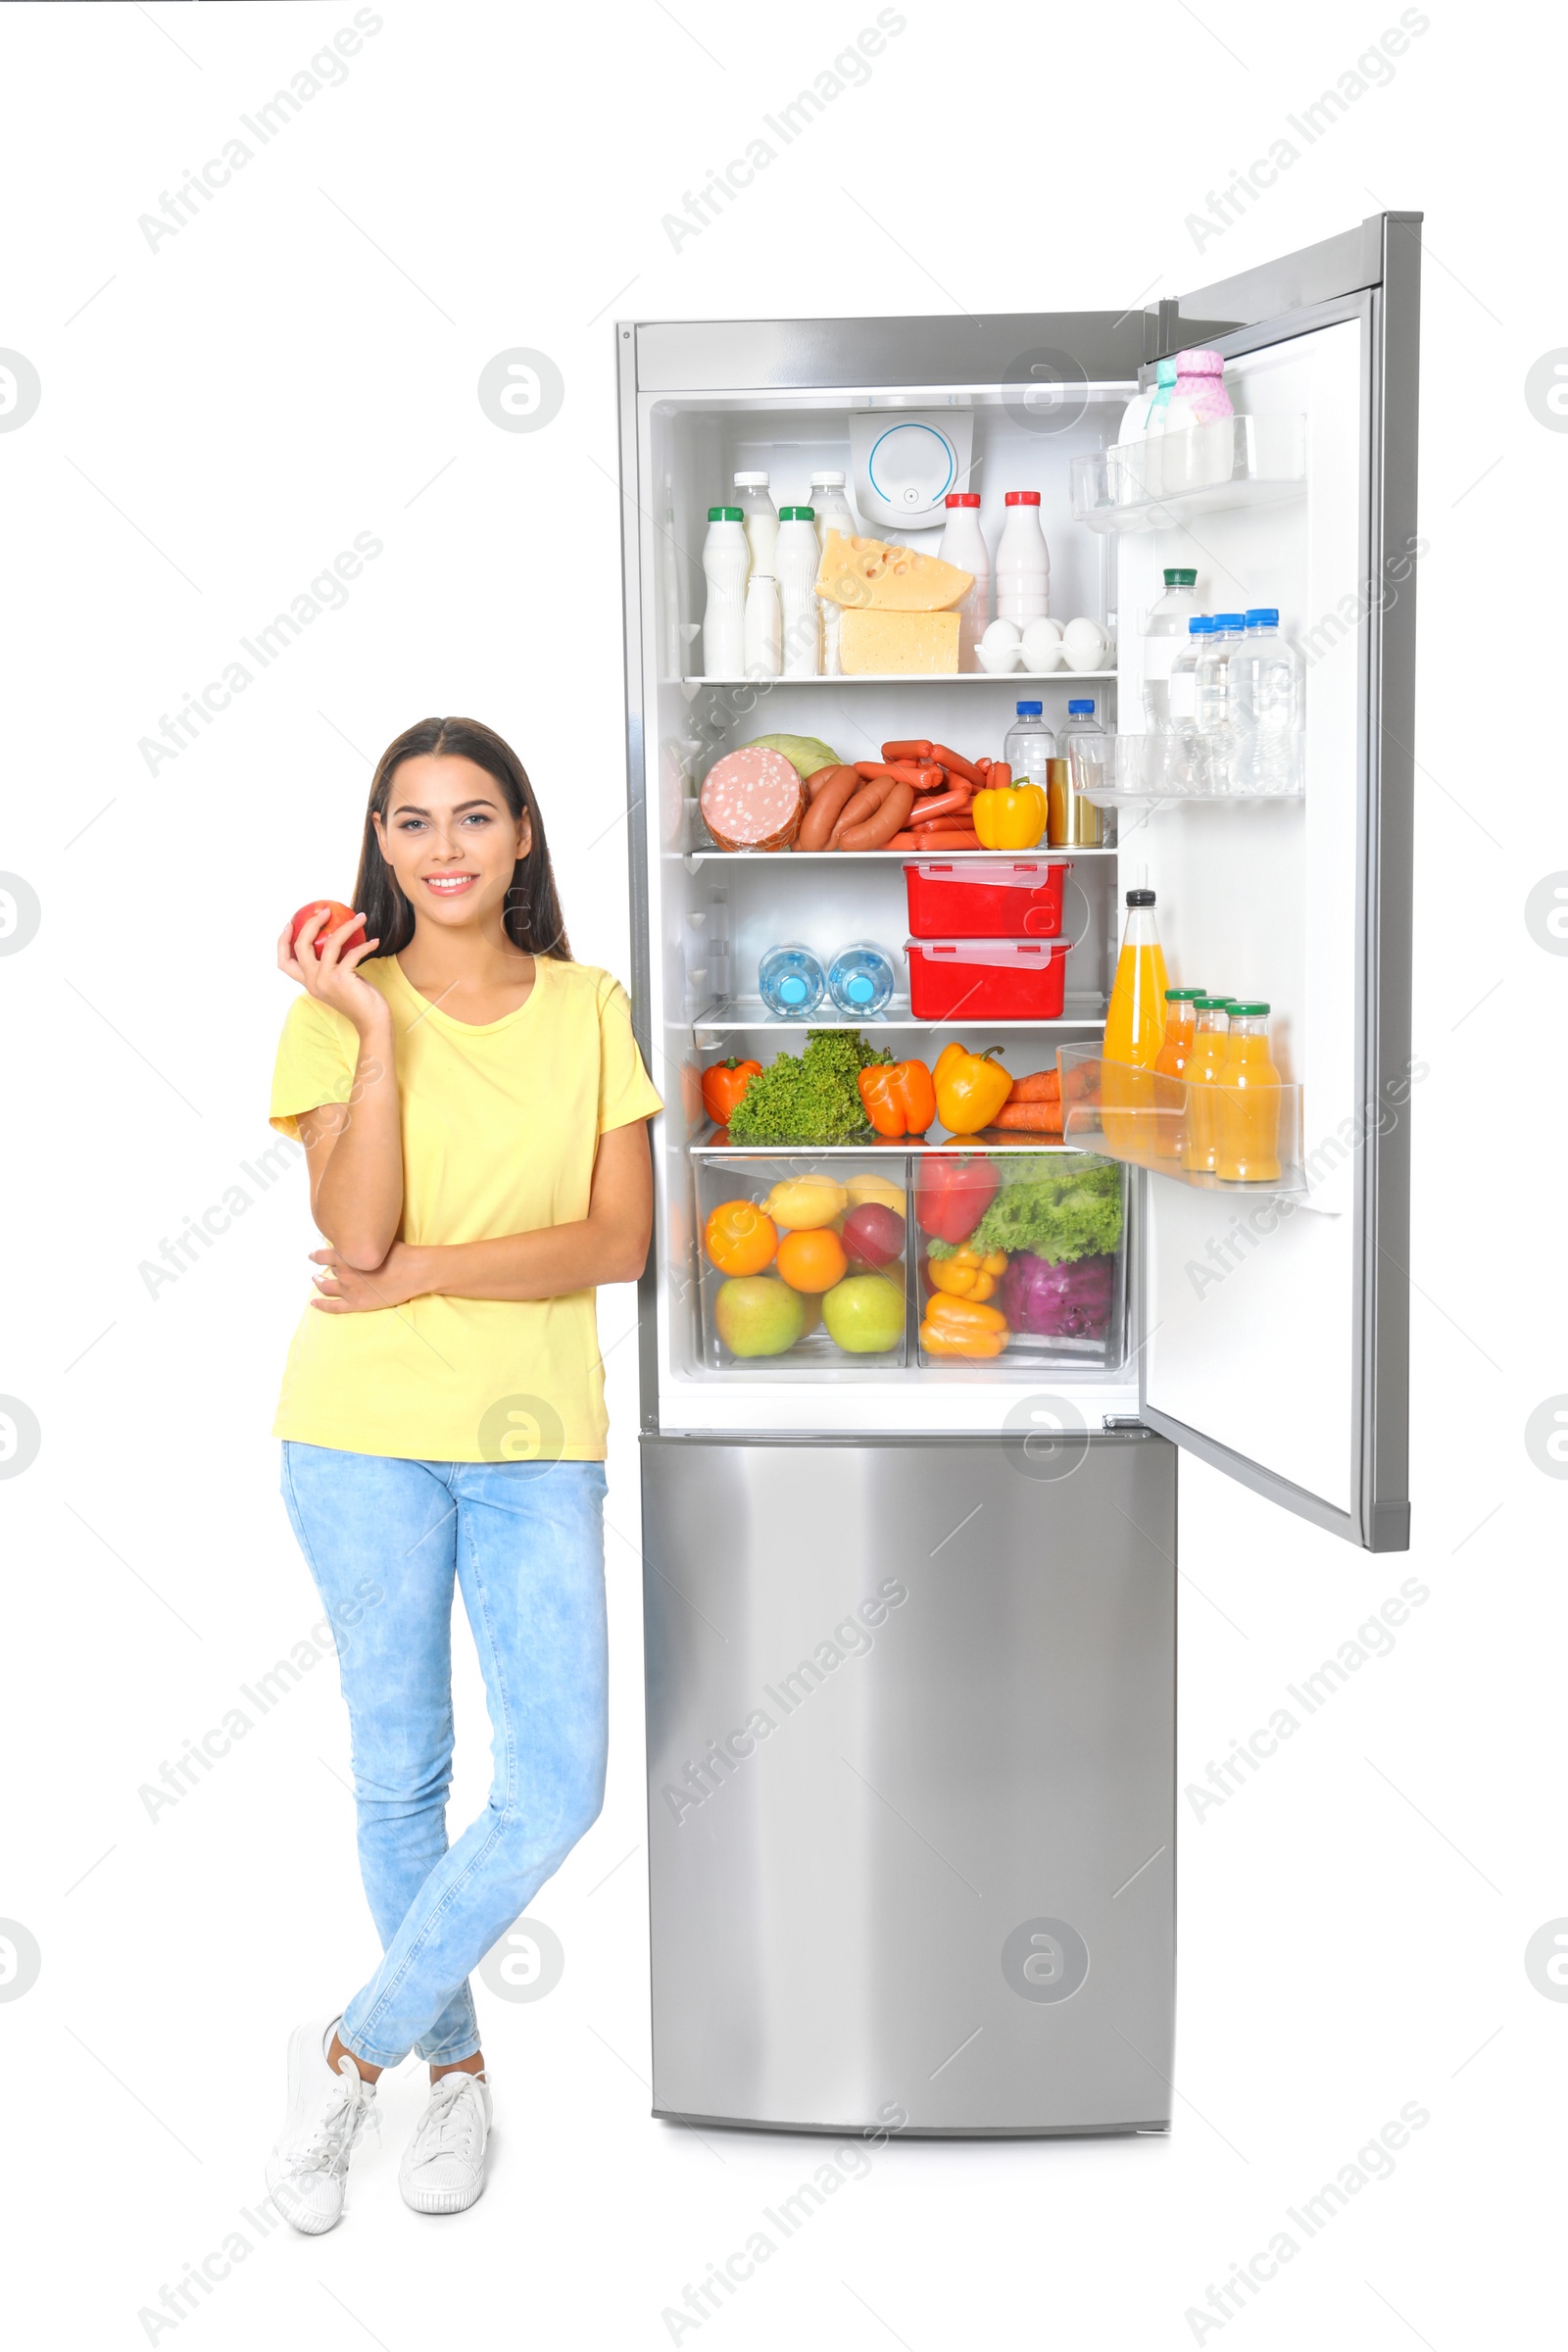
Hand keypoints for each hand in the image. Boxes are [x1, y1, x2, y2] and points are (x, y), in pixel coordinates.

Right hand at [278, 908, 387, 1035]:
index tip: (290, 923)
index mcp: (308, 983)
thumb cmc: (359, 1000)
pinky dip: (365, 945)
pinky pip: (352, 953)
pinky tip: (374, 942)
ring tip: (361, 917)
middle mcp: (312, 982)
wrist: (372, 1022)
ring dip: (348, 926)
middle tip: (326, 911)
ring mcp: (325, 980)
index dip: (282, 942)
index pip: (284, 963)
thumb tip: (335, 937)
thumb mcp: (339, 981)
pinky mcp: (341, 979)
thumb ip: (330, 966)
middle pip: (301, 946)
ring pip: (330, 943)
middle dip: (311, 923)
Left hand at [308, 1242, 431, 1313]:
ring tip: (316, 1280)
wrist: (413, 1272)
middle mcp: (343, 1272)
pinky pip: (333, 1307)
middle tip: (317, 1269)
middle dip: (322, 1269)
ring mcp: (349, 1289)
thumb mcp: (377, 1241)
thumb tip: (356, 1240)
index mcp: (347, 1255)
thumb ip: (361, 1243)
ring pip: (326, 1286)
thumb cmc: (399, 1253)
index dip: (317, 1255)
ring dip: (319, 1283)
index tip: (314, 1255)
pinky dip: (321, 1305)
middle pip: (327, 1270)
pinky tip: (314, 1303)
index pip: (323, 1255)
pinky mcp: (356, 1303)